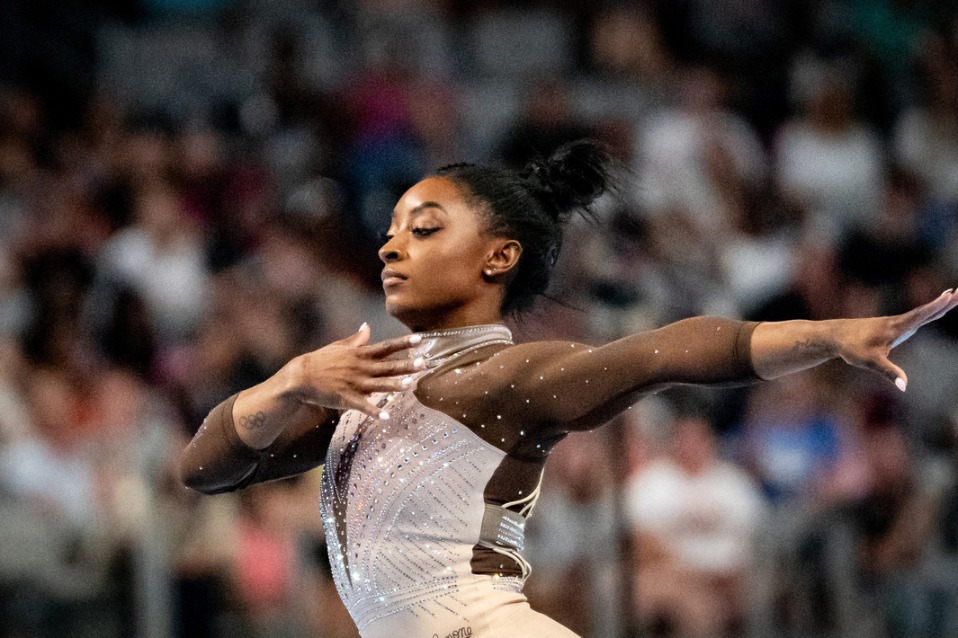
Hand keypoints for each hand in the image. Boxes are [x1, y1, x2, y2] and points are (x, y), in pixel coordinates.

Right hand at [291, 323, 424, 418]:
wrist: (301, 376)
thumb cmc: (322, 360)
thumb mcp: (340, 346)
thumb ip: (357, 339)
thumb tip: (367, 325)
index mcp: (360, 354)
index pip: (386, 347)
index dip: (403, 343)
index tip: (420, 339)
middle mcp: (360, 367)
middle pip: (388, 366)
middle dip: (407, 365)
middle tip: (424, 363)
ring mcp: (354, 383)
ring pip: (379, 384)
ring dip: (395, 385)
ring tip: (410, 385)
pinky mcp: (347, 398)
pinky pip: (363, 406)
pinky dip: (374, 411)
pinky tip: (385, 416)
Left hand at [835, 289, 956, 389]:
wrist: (836, 336)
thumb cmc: (852, 348)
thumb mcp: (870, 362)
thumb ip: (889, 373)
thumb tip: (904, 386)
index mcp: (895, 327)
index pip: (920, 316)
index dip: (936, 307)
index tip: (950, 295)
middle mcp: (897, 322)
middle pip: (925, 311)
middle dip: (944, 303)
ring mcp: (895, 323)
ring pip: (921, 314)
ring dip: (938, 306)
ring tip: (953, 296)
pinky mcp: (892, 327)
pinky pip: (914, 318)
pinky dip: (927, 313)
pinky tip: (933, 312)